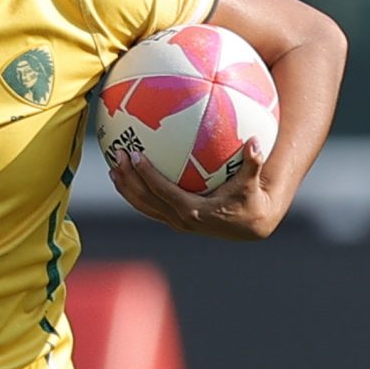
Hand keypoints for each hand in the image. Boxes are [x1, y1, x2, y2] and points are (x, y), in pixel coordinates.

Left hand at [107, 141, 289, 240]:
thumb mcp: (252, 184)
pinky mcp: (174, 220)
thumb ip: (252, 164)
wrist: (250, 226)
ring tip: (113, 169)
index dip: (147, 175)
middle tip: (117, 156)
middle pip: (146, 199)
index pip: (163, 192)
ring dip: (126, 188)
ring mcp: (175, 222)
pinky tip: (127, 177)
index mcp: (194, 211)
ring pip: (143, 206)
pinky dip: (136, 193)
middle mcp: (180, 219)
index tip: (136, 156)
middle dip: (129, 179)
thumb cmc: (251, 200)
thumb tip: (255, 142)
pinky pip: (149, 206)